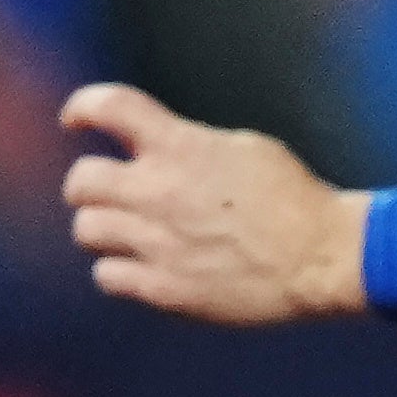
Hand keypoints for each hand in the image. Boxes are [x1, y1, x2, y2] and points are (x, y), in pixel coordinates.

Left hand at [59, 83, 371, 324]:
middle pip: (81, 181)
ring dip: (102, 228)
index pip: (108, 107)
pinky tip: (142, 267)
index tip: (75, 120)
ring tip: (127, 233)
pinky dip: (118, 270)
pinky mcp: (164, 289)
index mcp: (180, 147)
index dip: (82, 107)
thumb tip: (156, 149)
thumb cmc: (294, 198)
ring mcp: (157, 243)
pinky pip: (107, 276)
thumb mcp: (243, 148)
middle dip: (88, 185)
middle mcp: (159, 191)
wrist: (321, 258)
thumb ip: (189, 146)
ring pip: (86, 230)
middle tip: (108, 192)